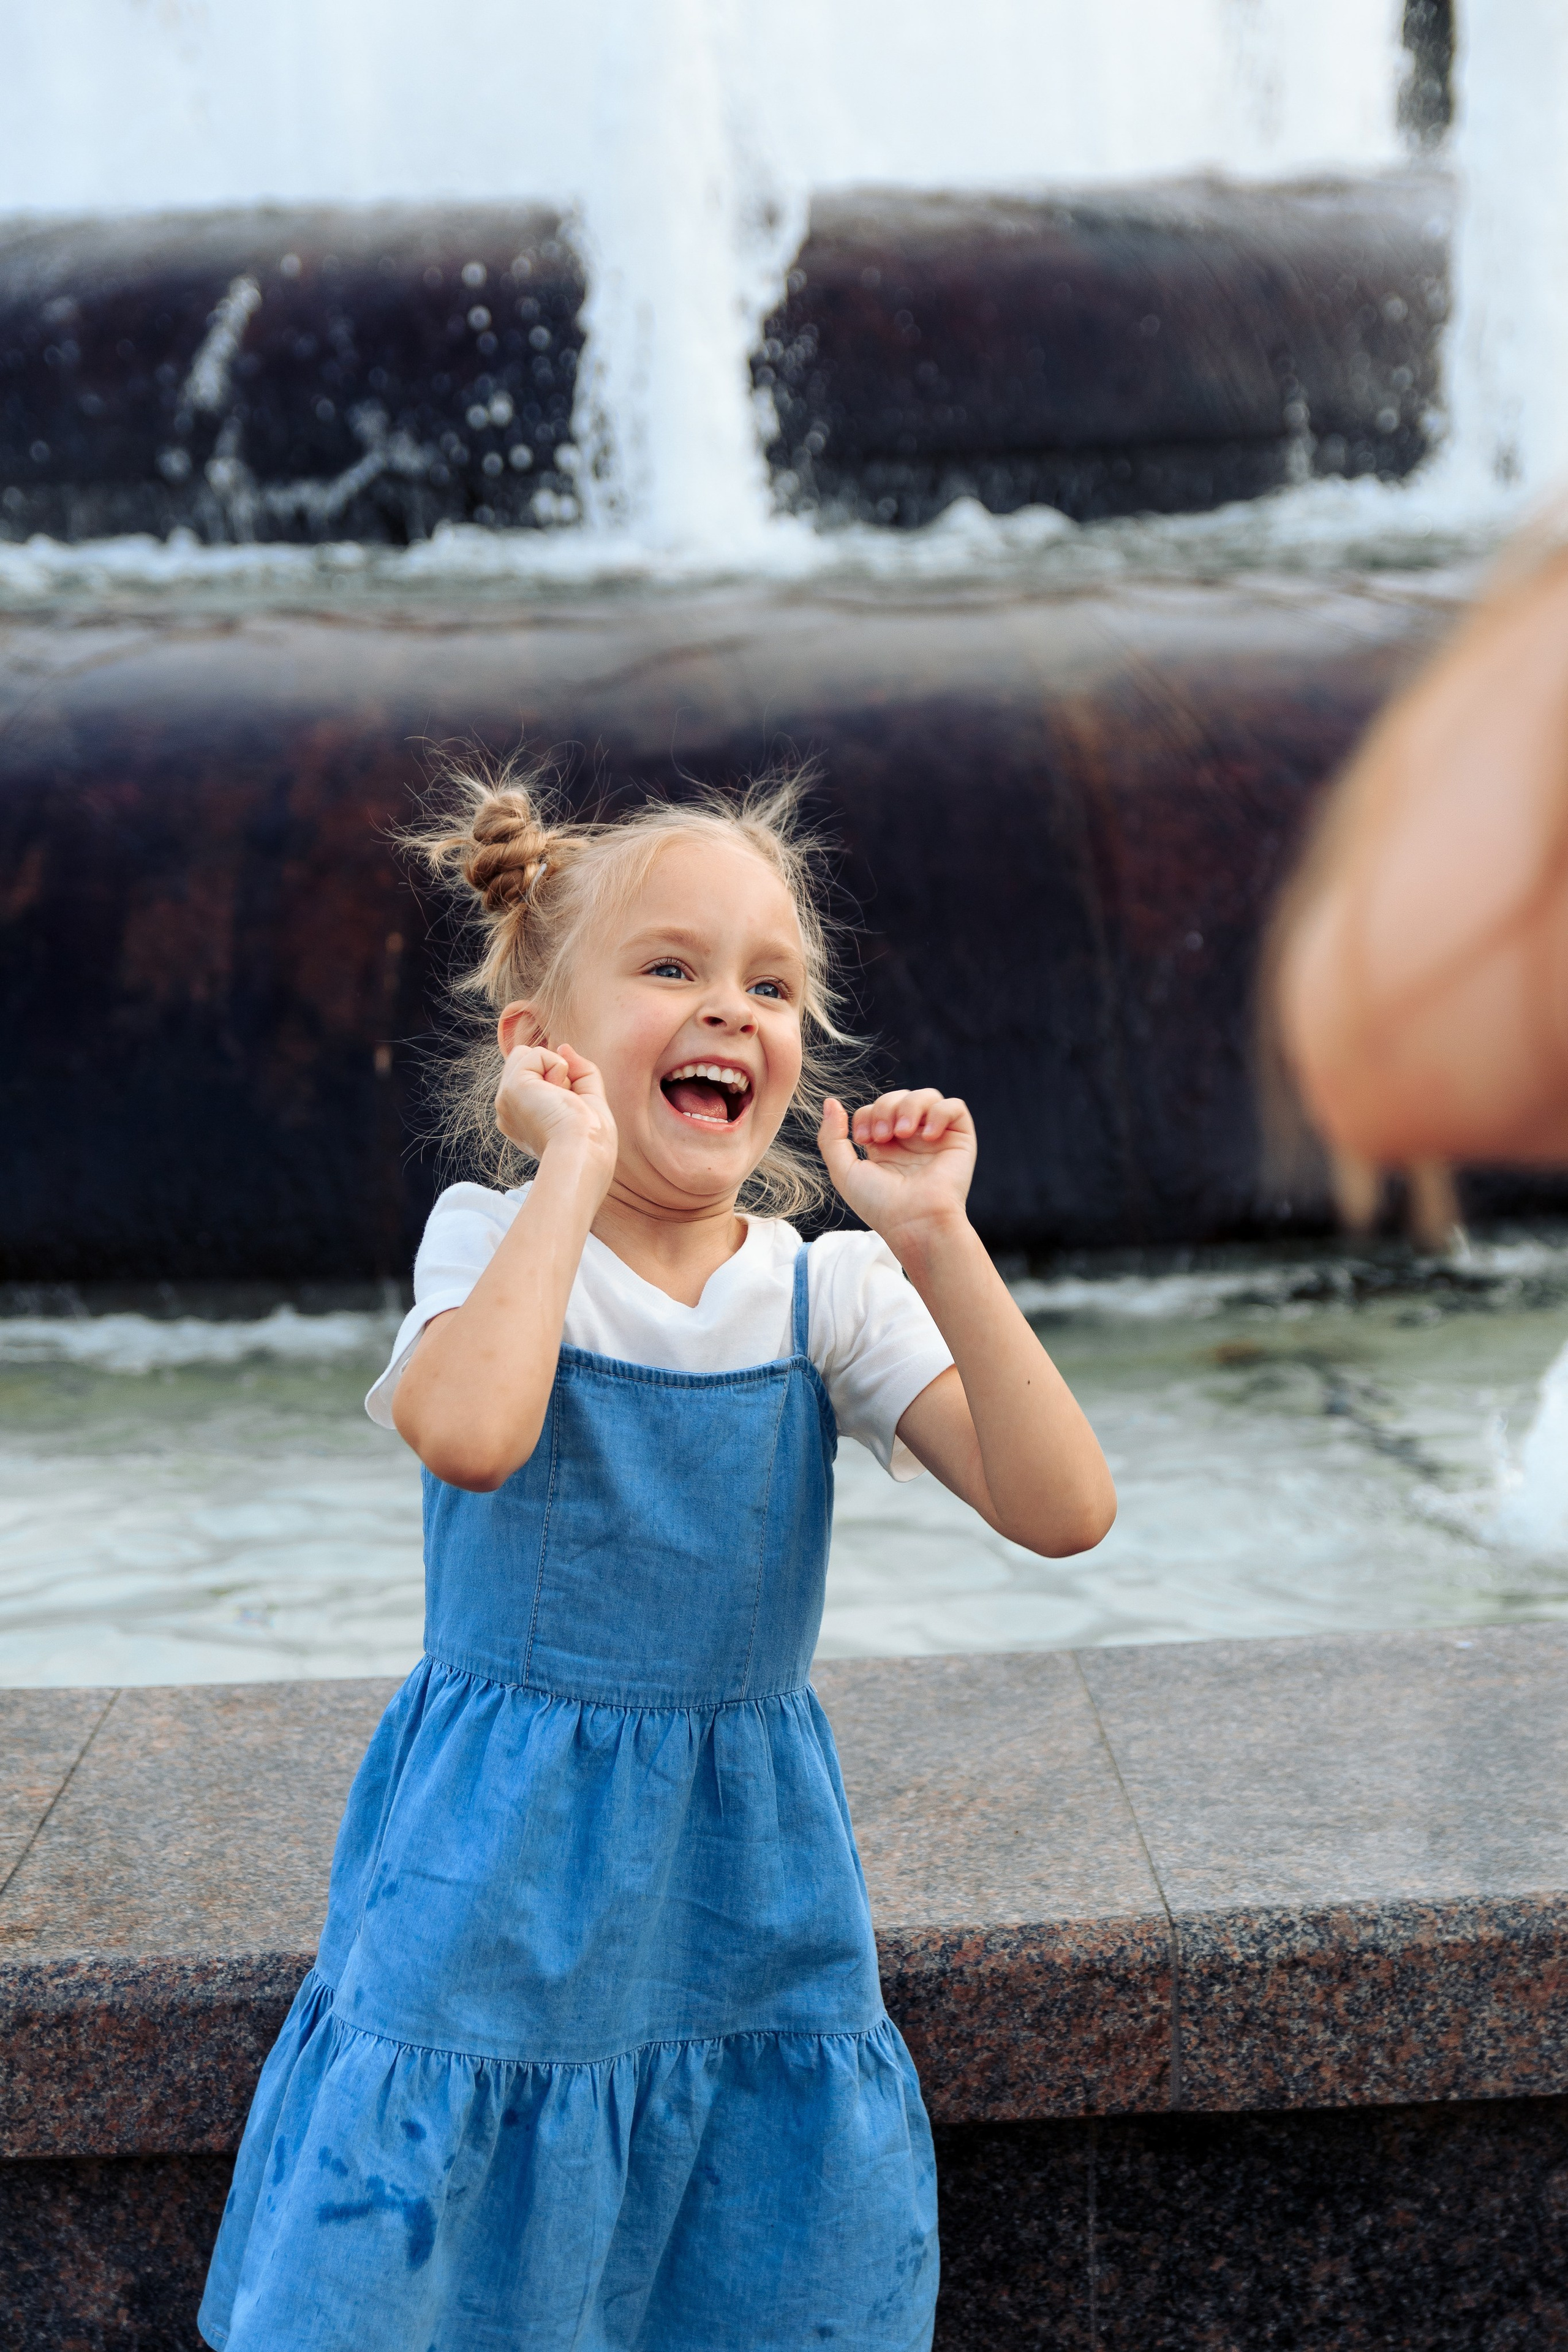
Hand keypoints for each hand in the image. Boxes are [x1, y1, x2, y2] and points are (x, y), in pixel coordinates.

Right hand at [496, 1042, 617, 1183]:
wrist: (583, 1157)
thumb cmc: (591, 1142)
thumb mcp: (589, 1101)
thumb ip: (578, 1072)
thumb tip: (563, 1046)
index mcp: (523, 1120)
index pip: (537, 1080)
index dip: (560, 1082)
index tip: (571, 1108)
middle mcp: (509, 1111)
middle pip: (529, 1063)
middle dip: (557, 1074)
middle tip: (566, 1104)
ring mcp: (507, 1099)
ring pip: (528, 1054)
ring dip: (557, 1071)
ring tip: (562, 1100)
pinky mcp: (512, 1088)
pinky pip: (536, 1053)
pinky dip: (557, 1066)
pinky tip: (559, 1093)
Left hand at [817, 1089, 975, 1249]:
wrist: (915, 1223)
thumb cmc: (880, 1204)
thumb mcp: (844, 1172)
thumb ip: (831, 1137)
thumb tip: (830, 1101)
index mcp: (886, 1146)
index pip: (875, 1108)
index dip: (866, 1113)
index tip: (863, 1138)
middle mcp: (912, 1140)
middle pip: (898, 1097)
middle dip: (885, 1107)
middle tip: (882, 1135)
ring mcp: (936, 1138)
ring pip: (926, 1095)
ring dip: (909, 1106)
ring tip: (902, 1133)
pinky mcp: (960, 1139)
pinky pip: (954, 1106)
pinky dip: (939, 1113)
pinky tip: (928, 1137)